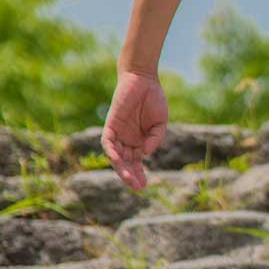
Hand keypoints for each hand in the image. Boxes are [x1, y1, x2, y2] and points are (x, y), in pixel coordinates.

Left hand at [103, 70, 168, 190]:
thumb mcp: (160, 123)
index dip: (139, 175)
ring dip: (121, 168)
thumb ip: (155, 138)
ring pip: (116, 156)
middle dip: (130, 176)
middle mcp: (126, 140)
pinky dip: (112, 152)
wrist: (143, 80)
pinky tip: (119, 160)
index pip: (136, 163)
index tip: (144, 186)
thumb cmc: (153, 99)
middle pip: (126, 163)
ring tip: (129, 178)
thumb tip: (145, 153)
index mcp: (138, 141)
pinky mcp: (110, 125)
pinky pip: (107, 142)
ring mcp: (118, 133)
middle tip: (137, 187)